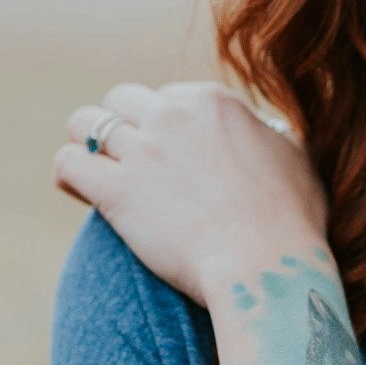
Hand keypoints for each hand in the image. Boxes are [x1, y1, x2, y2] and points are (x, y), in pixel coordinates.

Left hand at [53, 80, 327, 307]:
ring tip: (95, 169)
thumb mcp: (296, 158)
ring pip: (86, 123)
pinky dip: (69, 172)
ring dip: (87, 144)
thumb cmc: (292, 223)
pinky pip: (69, 162)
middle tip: (128, 161)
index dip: (164, 125)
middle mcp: (173, 114)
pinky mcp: (117, 191)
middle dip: (122, 126)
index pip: (168, 95)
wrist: (267, 268)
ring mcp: (143, 150)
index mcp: (214, 100)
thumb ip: (270, 134)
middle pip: (122, 100)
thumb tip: (263, 131)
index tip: (167, 153)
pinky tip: (78, 187)